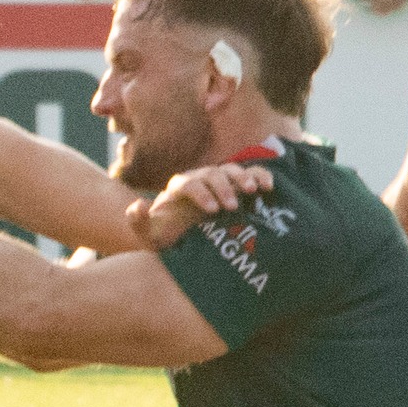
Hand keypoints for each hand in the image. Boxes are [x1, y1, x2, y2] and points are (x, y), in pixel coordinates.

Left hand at [126, 163, 276, 248]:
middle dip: (222, 188)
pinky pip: (249, 173)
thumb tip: (139, 204)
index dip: (200, 194)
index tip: (211, 210)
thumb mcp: (150, 235)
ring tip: (254, 192)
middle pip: (211, 174)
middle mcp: (198, 179)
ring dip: (243, 178)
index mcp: (178, 188)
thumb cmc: (167, 236)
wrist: (183, 235)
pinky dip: (259, 176)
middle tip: (232, 207)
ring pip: (230, 170)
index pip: (187, 184)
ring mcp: (218, 180)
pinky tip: (268, 187)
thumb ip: (139, 222)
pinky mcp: (235, 185)